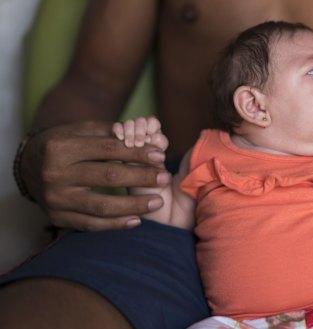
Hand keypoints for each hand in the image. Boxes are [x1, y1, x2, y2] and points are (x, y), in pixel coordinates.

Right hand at [20, 121, 170, 230]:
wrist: (30, 166)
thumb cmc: (63, 144)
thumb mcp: (81, 130)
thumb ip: (110, 133)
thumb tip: (145, 135)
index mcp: (60, 147)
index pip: (107, 149)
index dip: (136, 152)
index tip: (160, 155)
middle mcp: (54, 174)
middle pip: (107, 177)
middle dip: (141, 177)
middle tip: (164, 177)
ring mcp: (55, 199)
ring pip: (101, 206)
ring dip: (134, 205)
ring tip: (158, 202)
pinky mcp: (57, 218)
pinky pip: (91, 225)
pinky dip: (116, 224)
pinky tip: (137, 220)